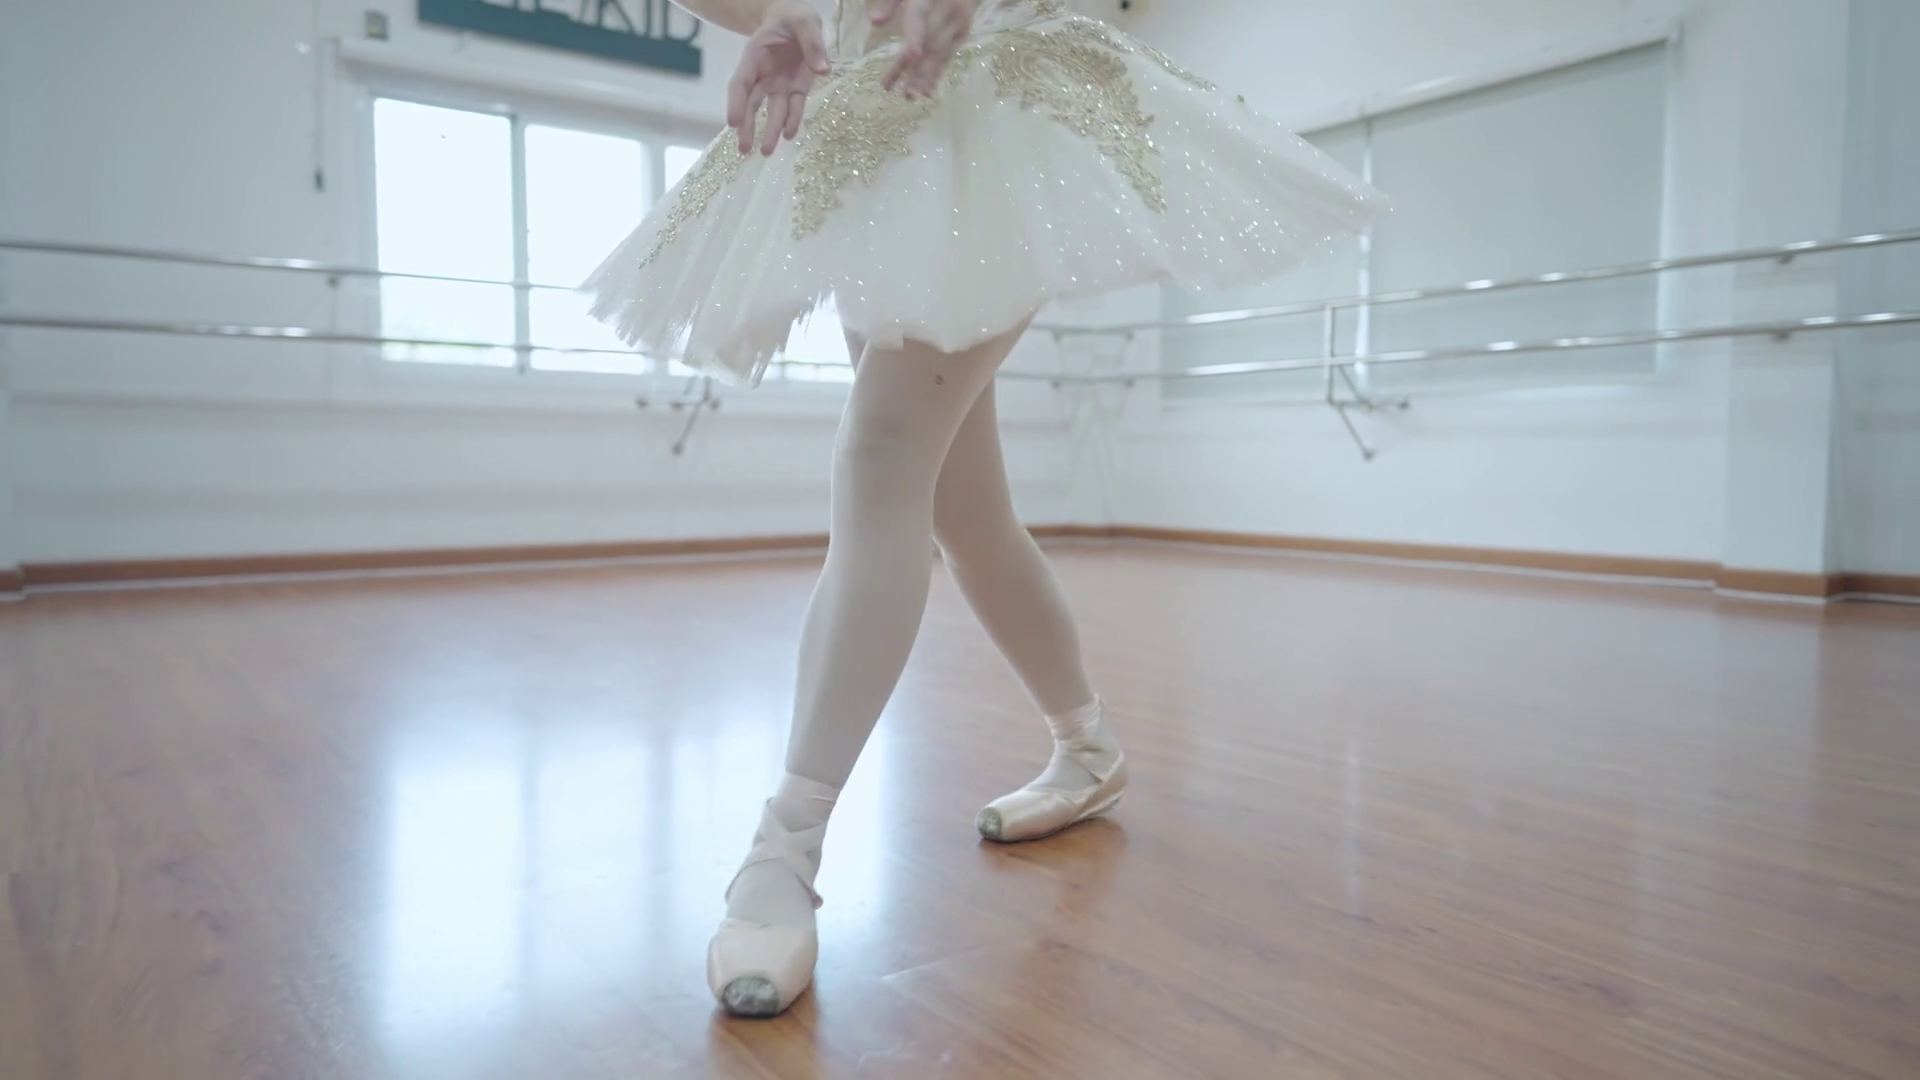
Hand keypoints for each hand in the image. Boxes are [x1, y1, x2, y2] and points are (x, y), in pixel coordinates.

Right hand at [727, 0, 830, 155]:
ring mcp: (778, 84)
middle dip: (748, 126)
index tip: (732, 123)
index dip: (735, 103)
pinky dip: (792, 121)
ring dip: (769, 131)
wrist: (795, 19)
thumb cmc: (793, 17)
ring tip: (767, 153)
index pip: (741, 83)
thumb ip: (812, 43)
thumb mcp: (804, 21)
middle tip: (744, 150)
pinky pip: (793, 108)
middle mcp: (763, 75)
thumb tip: (822, 70)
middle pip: (752, 104)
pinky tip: (789, 136)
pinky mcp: (795, 89)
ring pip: (771, 111)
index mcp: (755, 57)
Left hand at [874, 0, 977, 98]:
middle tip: (901, 93)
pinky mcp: (963, 33)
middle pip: (929, 44)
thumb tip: (874, 22)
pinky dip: (937, 73)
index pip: (919, 20)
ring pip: (939, 53)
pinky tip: (927, 92)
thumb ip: (891, 3)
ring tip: (910, 97)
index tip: (911, 56)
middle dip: (915, 69)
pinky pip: (948, 56)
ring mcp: (959, 24)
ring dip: (925, 77)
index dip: (916, 38)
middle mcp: (948, 12)